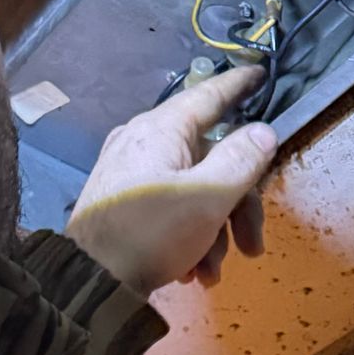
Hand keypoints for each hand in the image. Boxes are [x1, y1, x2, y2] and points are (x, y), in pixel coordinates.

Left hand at [66, 65, 276, 299]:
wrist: (89, 281)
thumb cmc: (151, 233)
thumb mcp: (207, 198)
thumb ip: (242, 160)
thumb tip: (264, 131)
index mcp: (162, 129)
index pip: (210, 95)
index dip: (239, 85)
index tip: (261, 73)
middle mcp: (144, 141)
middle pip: (211, 159)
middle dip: (238, 206)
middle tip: (251, 247)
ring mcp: (132, 172)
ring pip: (195, 189)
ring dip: (214, 232)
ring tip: (210, 271)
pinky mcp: (125, 201)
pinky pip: (171, 207)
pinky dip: (190, 236)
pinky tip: (192, 271)